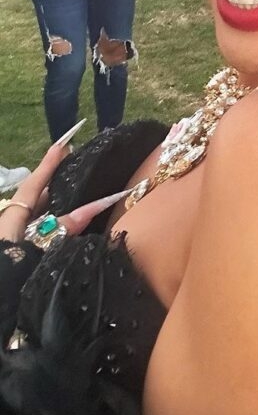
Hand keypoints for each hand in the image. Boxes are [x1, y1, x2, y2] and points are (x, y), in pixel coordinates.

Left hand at [0, 136, 128, 244]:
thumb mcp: (35, 248)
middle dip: (54, 185)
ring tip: (77, 195)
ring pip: (37, 218)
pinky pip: (38, 234)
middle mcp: (11, 225)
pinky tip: (66, 228)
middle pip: (34, 200)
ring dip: (56, 208)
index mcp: (11, 219)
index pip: (33, 185)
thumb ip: (62, 229)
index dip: (48, 164)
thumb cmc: (7, 270)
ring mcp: (13, 240)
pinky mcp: (18, 255)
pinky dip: (53, 227)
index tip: (64, 143)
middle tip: (75, 169)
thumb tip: (92, 207)